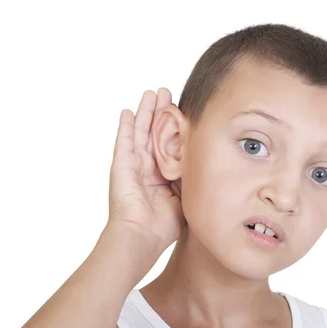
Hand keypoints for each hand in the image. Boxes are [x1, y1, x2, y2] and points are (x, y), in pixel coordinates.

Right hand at [107, 88, 184, 253]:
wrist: (142, 235)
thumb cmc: (164, 224)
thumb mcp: (185, 196)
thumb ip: (190, 178)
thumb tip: (206, 163)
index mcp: (161, 176)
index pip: (169, 145)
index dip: (174, 128)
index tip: (184, 111)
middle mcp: (146, 168)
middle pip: (153, 132)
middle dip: (160, 112)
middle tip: (167, 92)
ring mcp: (132, 166)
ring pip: (140, 131)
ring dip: (145, 112)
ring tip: (151, 93)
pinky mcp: (121, 166)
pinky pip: (124, 142)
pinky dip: (126, 126)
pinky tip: (128, 112)